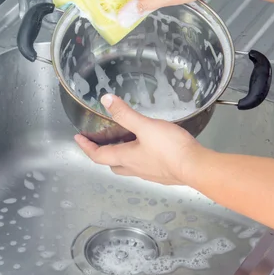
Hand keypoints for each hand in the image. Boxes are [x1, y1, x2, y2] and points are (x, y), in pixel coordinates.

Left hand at [74, 94, 201, 185]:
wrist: (196, 167)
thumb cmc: (169, 148)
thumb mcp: (145, 126)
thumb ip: (126, 114)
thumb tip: (105, 100)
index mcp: (126, 158)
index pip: (99, 155)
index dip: (86, 147)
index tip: (78, 138)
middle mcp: (135, 169)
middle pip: (113, 164)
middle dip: (103, 153)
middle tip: (100, 141)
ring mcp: (149, 173)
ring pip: (129, 167)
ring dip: (121, 156)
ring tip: (123, 141)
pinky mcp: (163, 174)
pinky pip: (144, 167)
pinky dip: (138, 158)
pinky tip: (148, 148)